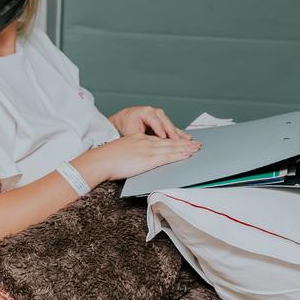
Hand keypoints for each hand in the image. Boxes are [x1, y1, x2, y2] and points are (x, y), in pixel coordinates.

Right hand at [78, 133, 199, 183]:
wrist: (101, 160)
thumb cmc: (106, 159)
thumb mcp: (121, 151)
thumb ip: (131, 153)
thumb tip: (135, 160)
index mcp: (138, 139)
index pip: (159, 140)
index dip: (172, 141)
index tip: (181, 141)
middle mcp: (145, 142)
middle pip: (168, 142)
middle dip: (183, 143)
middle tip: (196, 143)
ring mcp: (148, 149)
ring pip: (171, 148)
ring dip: (186, 148)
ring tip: (197, 148)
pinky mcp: (149, 158)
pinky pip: (168, 156)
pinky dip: (180, 155)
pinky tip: (188, 155)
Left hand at [109, 105, 190, 139]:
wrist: (123, 121)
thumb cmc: (126, 126)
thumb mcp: (131, 132)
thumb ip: (141, 137)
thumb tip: (149, 145)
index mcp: (145, 112)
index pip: (154, 121)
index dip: (160, 130)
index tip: (164, 138)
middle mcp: (154, 111)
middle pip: (165, 122)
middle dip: (173, 133)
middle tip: (179, 141)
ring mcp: (159, 115)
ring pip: (170, 125)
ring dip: (178, 133)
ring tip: (187, 140)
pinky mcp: (162, 121)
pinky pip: (171, 127)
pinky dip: (178, 133)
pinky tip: (186, 138)